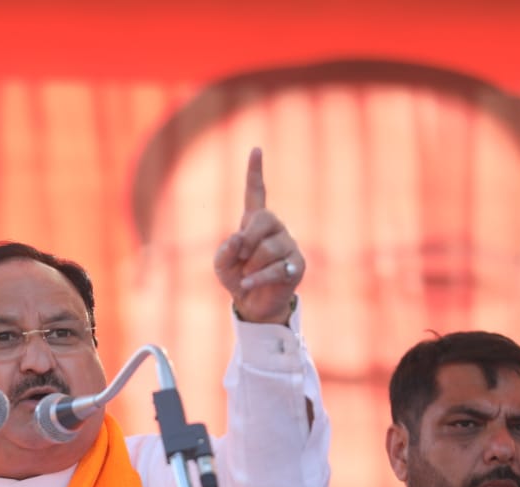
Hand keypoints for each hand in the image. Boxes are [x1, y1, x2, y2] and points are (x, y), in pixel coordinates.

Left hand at [213, 147, 304, 323]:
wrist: (253, 304)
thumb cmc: (237, 278)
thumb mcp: (221, 264)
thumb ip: (226, 250)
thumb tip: (240, 240)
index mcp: (255, 222)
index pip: (256, 192)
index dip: (255, 172)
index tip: (256, 150)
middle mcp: (275, 228)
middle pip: (264, 219)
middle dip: (247, 240)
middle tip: (240, 259)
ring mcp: (289, 245)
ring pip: (268, 248)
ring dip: (250, 266)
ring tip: (248, 275)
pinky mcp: (297, 265)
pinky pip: (275, 268)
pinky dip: (257, 278)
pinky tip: (248, 284)